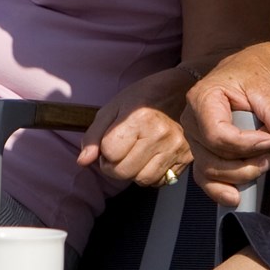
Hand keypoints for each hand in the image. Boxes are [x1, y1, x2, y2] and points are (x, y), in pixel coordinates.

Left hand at [76, 67, 193, 186]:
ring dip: (134, 171)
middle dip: (115, 165)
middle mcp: (160, 135)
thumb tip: (82, 161)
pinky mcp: (187, 158)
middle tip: (122, 149)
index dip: (104, 150)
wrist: (182, 88)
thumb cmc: (145, 96)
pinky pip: (161, 181)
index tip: (112, 139)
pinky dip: (152, 173)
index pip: (109, 153)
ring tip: (139, 152)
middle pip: (123, 172)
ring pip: (142, 180)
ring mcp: (176, 147)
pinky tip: (153, 156)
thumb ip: (95, 134)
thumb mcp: (114, 107)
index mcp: (140, 119)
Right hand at [183, 44, 269, 208]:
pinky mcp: (203, 152)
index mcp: (202, 98)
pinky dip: (220, 190)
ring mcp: (195, 139)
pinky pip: (205, 178)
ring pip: (209, 171)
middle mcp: (192, 121)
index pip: (217, 134)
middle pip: (212, 157)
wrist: (249, 73)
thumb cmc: (252, 74)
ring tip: (264, 164)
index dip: (245, 145)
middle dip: (244, 164)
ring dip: (239, 176)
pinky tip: (237, 197)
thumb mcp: (265, 87)